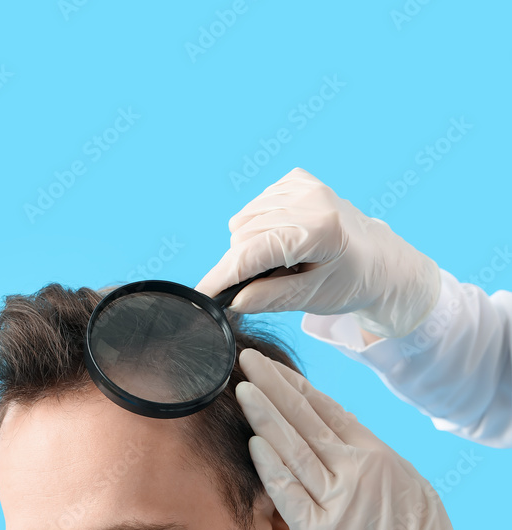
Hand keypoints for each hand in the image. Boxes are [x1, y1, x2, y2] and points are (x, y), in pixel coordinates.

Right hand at [195, 167, 439, 338]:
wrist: (378, 259)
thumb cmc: (349, 282)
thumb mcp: (311, 299)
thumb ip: (269, 298)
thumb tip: (232, 299)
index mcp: (319, 230)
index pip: (254, 252)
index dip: (222, 275)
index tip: (202, 294)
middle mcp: (310, 199)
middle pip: (244, 237)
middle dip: (241, 265)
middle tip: (261, 285)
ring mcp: (303, 185)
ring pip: (244, 221)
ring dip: (250, 247)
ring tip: (280, 263)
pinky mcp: (298, 180)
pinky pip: (256, 207)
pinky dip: (259, 228)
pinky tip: (282, 241)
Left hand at [235, 348, 511, 529]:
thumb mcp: (400, 478)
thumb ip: (366, 452)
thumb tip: (337, 426)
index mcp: (375, 452)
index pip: (326, 409)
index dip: (296, 386)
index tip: (272, 369)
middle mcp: (356, 469)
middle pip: (306, 419)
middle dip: (274, 387)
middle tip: (248, 361)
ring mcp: (338, 499)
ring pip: (294, 449)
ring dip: (266, 417)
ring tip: (244, 390)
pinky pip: (290, 494)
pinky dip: (271, 467)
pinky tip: (253, 443)